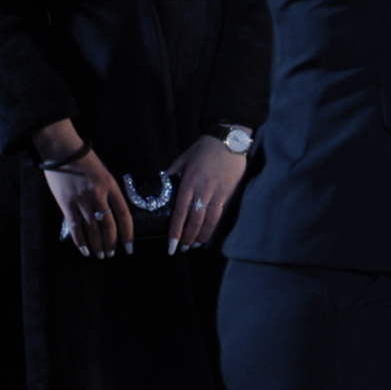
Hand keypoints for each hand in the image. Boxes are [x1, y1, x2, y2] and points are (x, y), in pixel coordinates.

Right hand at [34, 126, 132, 258]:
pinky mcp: (66, 204)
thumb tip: (113, 212)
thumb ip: (109, 192)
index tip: (129, 247)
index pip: (124, 214)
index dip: (128, 233)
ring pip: (93, 229)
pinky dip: (80, 241)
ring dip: (98, 245)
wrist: (62, 150)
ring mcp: (81, 200)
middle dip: (112, 243)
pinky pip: (75, 227)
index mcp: (111, 185)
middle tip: (112, 254)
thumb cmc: (85, 160)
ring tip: (101, 255)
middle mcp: (98, 194)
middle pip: (109, 225)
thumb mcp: (104, 173)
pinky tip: (85, 250)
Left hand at [163, 133, 248, 253]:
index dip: (176, 231)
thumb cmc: (204, 148)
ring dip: (201, 236)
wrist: (229, 140)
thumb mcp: (182, 159)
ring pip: (209, 221)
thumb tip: (161, 189)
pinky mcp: (229, 193)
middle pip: (195, 220)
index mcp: (189, 182)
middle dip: (187, 238)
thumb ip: (172, 175)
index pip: (180, 212)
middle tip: (182, 249)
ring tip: (195, 245)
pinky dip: (214, 227)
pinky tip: (209, 233)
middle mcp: (203, 189)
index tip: (171, 245)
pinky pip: (221, 214)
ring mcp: (218, 192)